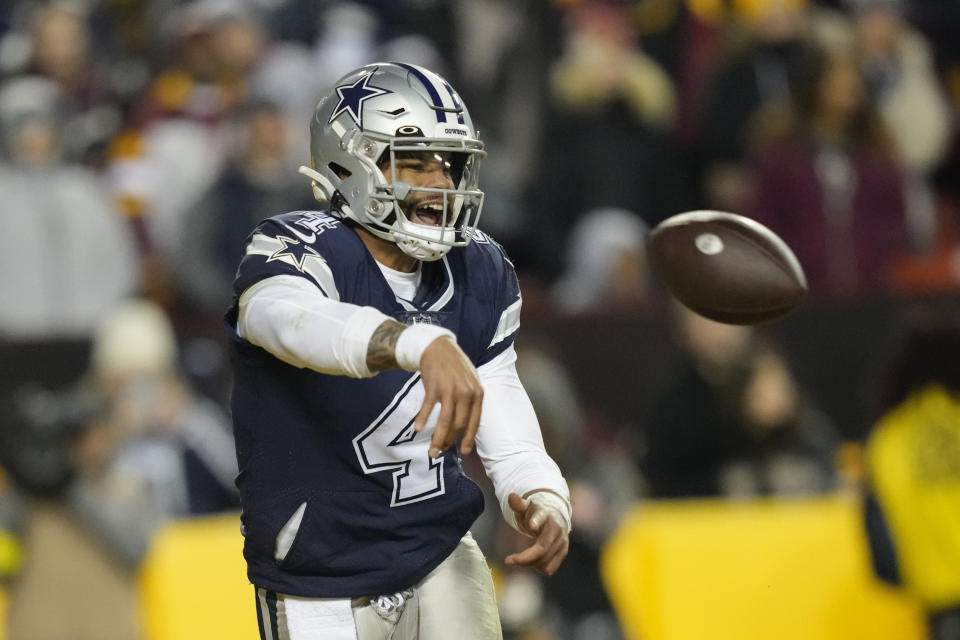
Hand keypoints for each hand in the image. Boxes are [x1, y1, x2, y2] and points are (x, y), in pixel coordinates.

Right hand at [415, 337, 482, 457]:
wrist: (437, 347)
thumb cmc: (454, 367)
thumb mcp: (470, 382)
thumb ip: (471, 401)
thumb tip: (466, 425)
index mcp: (477, 393)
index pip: (474, 422)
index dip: (468, 439)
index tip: (463, 452)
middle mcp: (466, 393)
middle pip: (458, 425)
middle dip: (449, 442)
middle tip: (440, 451)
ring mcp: (450, 390)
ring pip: (445, 422)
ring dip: (437, 439)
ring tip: (431, 451)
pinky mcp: (434, 387)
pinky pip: (428, 408)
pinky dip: (422, 420)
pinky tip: (418, 429)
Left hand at [505, 492, 569, 575]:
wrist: (555, 517)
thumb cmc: (536, 513)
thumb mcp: (526, 507)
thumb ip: (518, 504)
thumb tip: (511, 496)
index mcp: (545, 514)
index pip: (541, 517)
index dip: (536, 521)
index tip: (530, 525)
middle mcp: (556, 528)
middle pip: (541, 548)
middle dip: (524, 558)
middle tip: (508, 560)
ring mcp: (562, 541)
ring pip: (544, 561)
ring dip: (529, 563)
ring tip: (519, 558)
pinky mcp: (563, 552)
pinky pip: (549, 568)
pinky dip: (538, 567)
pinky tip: (533, 561)